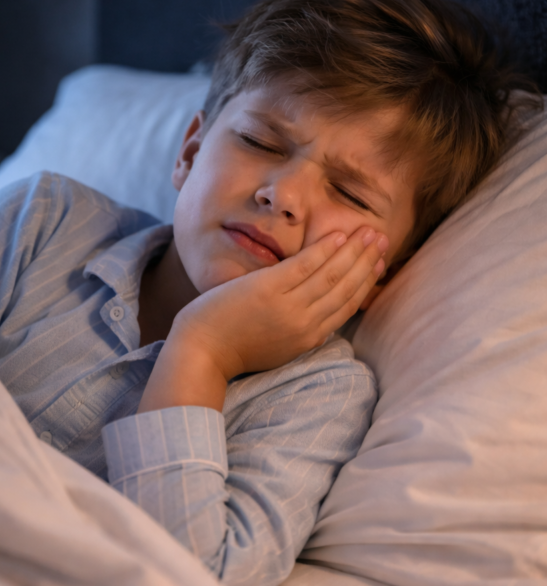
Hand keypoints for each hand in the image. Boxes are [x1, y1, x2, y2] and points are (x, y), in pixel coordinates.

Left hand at [137, 226, 386, 413]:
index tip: (378, 265)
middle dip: (367, 262)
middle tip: (383, 240)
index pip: (347, 307)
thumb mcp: (277, 347)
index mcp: (309, 339)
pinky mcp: (270, 290)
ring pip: (333, 275)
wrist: (202, 353)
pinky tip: (339, 236)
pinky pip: (306, 265)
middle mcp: (306, 324)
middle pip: (346, 289)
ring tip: (369, 232)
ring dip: (354, 251)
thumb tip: (319, 314)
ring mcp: (289, 306)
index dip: (366, 284)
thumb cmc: (233, 348)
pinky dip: (325, 249)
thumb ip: (300, 330)